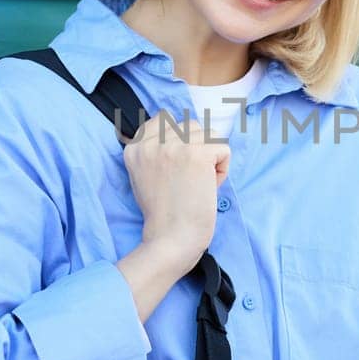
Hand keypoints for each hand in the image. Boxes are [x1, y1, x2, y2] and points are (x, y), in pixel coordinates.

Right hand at [122, 113, 230, 269]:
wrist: (170, 239)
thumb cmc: (164, 214)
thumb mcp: (144, 175)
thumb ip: (155, 151)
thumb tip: (181, 128)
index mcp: (135, 147)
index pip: (166, 120)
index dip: (182, 143)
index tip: (178, 170)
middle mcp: (151, 141)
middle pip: (192, 125)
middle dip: (199, 150)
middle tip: (189, 181)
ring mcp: (173, 145)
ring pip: (210, 135)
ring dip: (212, 160)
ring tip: (198, 184)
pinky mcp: (197, 152)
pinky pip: (224, 149)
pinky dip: (222, 171)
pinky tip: (208, 188)